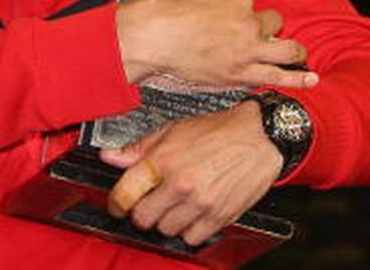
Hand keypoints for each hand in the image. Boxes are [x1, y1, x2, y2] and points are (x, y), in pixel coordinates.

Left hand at [100, 101, 280, 245]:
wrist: (258, 137)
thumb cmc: (217, 131)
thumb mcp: (172, 130)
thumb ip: (139, 148)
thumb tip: (110, 157)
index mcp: (164, 161)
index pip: (125, 193)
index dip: (115, 203)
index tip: (117, 205)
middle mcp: (181, 184)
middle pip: (143, 218)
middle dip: (140, 213)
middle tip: (147, 203)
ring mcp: (201, 203)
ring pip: (166, 230)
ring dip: (164, 221)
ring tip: (173, 205)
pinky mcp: (220, 217)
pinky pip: (192, 238)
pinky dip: (188, 230)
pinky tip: (190, 213)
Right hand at [114, 0, 316, 88]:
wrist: (152, 36)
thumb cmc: (163, 10)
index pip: (251, 3)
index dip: (241, 10)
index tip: (231, 15)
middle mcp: (249, 22)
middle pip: (272, 22)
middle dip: (265, 27)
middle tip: (255, 33)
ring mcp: (248, 49)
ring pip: (287, 49)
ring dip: (294, 50)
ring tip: (299, 54)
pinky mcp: (242, 73)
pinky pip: (278, 76)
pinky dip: (297, 79)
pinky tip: (310, 79)